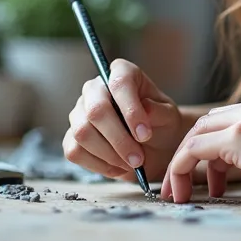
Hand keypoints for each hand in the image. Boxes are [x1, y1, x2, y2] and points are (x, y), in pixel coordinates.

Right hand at [62, 58, 181, 181]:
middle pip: (96, 110)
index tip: (144, 134)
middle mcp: (95, 89)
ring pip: (83, 133)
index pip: (119, 83)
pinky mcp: (72, 137)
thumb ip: (159, 111)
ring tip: (132, 163)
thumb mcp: (168, 116)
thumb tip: (145, 109)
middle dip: (119, 139)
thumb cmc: (160, 124)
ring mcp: (79, 112)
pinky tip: (119, 167)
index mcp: (122, 73)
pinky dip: (99, 165)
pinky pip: (75, 151)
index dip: (130, 109)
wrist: (154, 147)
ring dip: (110, 155)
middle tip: (138, 159)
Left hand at [161, 91, 240, 207]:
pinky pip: (193, 150)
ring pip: (196, 134)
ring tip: (182, 192)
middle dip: (194, 153)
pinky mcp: (238, 137)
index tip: (215, 176)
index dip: (216, 146)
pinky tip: (182, 190)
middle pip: (210, 122)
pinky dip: (180, 169)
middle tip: (188, 182)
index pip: (233, 117)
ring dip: (183, 164)